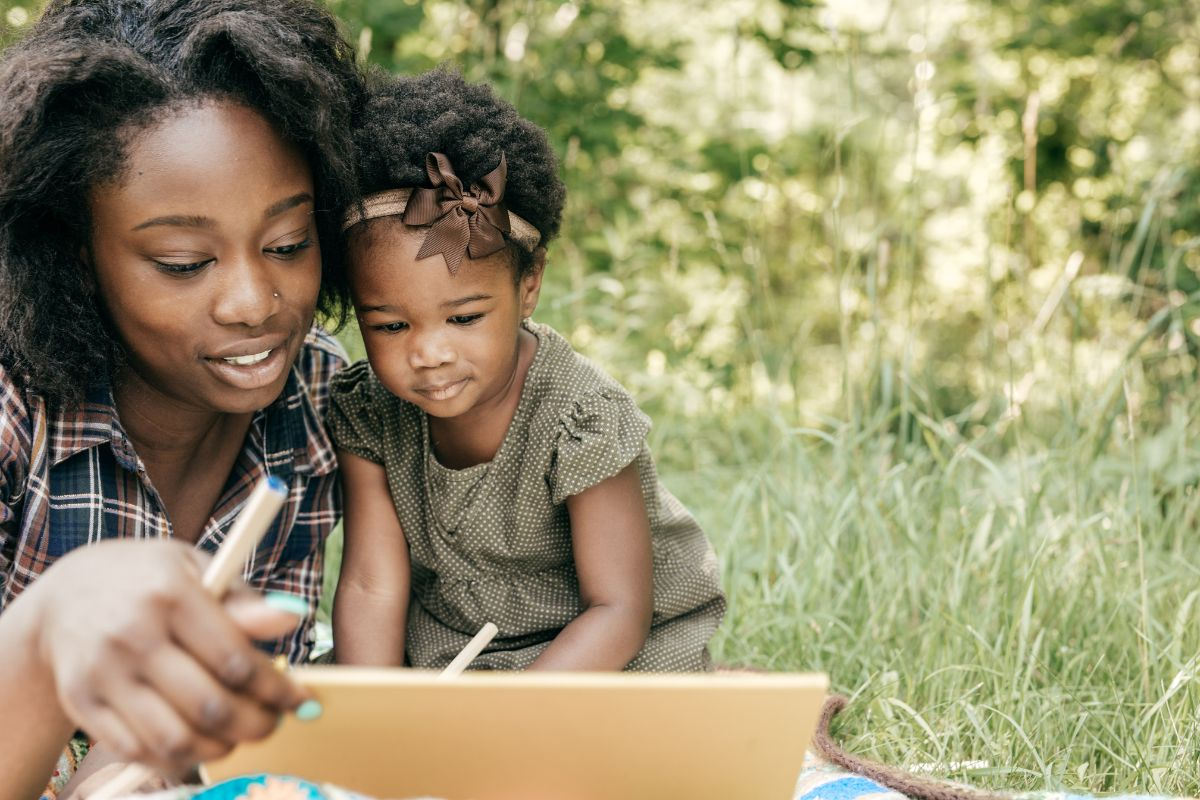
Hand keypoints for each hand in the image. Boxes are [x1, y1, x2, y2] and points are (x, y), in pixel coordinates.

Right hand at [24, 539, 308, 775]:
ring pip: (174, 738)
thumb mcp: (197, 569)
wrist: (66, 597)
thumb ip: (244, 601)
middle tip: (273, 722)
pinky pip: (138, 750)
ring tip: (238, 734)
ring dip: (220, 748)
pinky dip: (178, 758)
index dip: (276, 688)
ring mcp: (103, 674)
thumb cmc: (149, 580)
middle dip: (255, 724)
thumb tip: (293, 617)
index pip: (235, 660)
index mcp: (170, 595)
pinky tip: (200, 742)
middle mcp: (133, 636)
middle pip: (208, 706)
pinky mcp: (83, 704)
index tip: (300, 698)